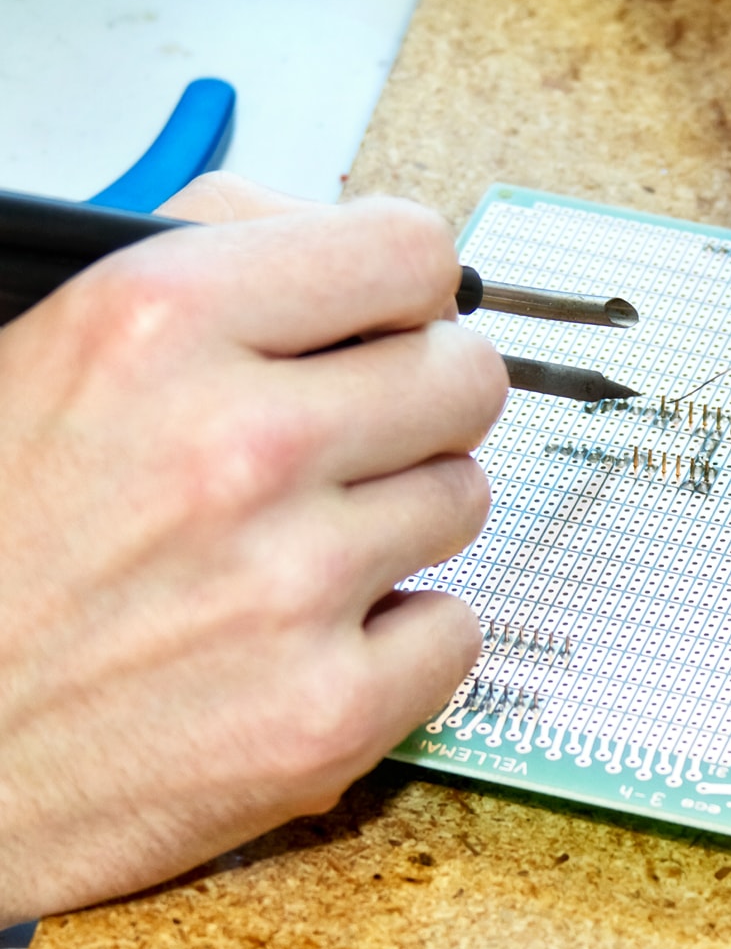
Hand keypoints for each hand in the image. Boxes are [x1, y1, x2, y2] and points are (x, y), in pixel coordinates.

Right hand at [0, 174, 506, 922]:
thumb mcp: (44, 348)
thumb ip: (201, 254)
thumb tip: (337, 235)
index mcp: (158, 326)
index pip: (410, 252)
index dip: (410, 290)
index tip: (394, 322)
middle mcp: (236, 449)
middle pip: (467, 379)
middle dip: (421, 404)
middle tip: (360, 439)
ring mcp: (291, 587)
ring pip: (463, 500)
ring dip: (402, 520)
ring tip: (300, 547)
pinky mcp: (326, 712)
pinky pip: (456, 630)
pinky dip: (402, 638)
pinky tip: (315, 639)